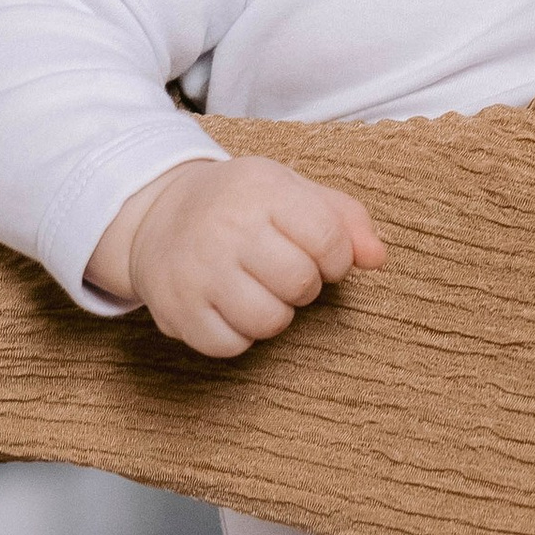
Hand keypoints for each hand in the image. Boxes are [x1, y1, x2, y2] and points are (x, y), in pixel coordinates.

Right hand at [89, 153, 384, 356]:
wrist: (157, 214)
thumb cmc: (241, 205)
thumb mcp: (293, 191)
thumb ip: (345, 219)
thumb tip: (377, 258)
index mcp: (260, 189)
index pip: (328, 240)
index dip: (337, 257)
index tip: (322, 255)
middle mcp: (224, 227)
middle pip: (299, 283)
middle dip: (305, 285)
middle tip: (284, 271)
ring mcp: (196, 271)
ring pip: (268, 321)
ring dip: (275, 313)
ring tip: (259, 289)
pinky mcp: (176, 310)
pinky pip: (230, 345)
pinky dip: (239, 335)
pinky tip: (230, 306)